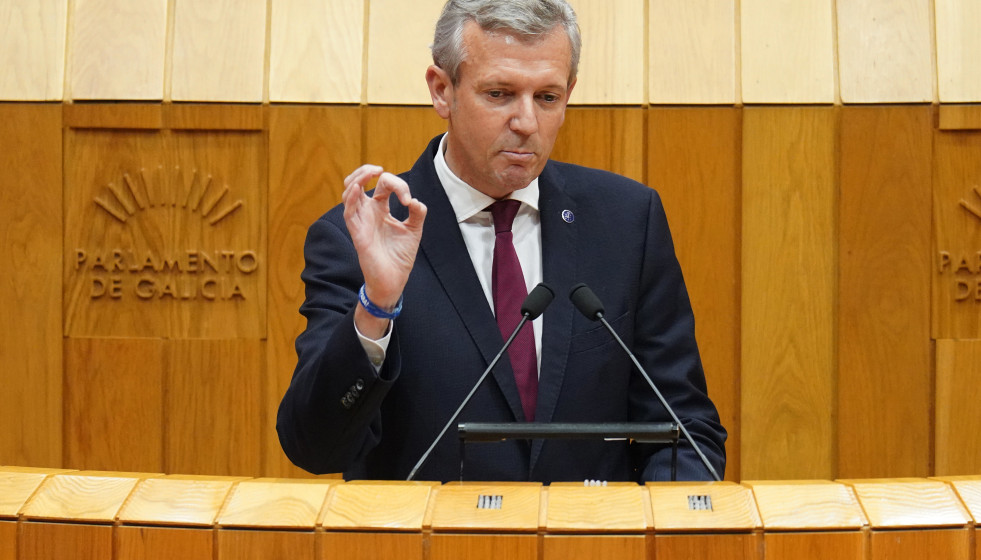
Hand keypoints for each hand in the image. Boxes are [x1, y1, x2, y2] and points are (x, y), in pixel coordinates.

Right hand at [343, 165, 426, 336]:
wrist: (394, 280)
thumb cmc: (400, 256)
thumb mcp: (414, 230)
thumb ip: (417, 214)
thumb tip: (416, 201)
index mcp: (380, 209)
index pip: (383, 185)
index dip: (398, 186)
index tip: (409, 202)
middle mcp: (368, 212)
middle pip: (358, 181)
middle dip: (366, 170)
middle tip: (379, 170)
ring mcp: (361, 220)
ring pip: (349, 192)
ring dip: (357, 178)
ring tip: (370, 173)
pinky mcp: (357, 232)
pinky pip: (348, 211)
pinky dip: (351, 197)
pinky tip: (358, 188)